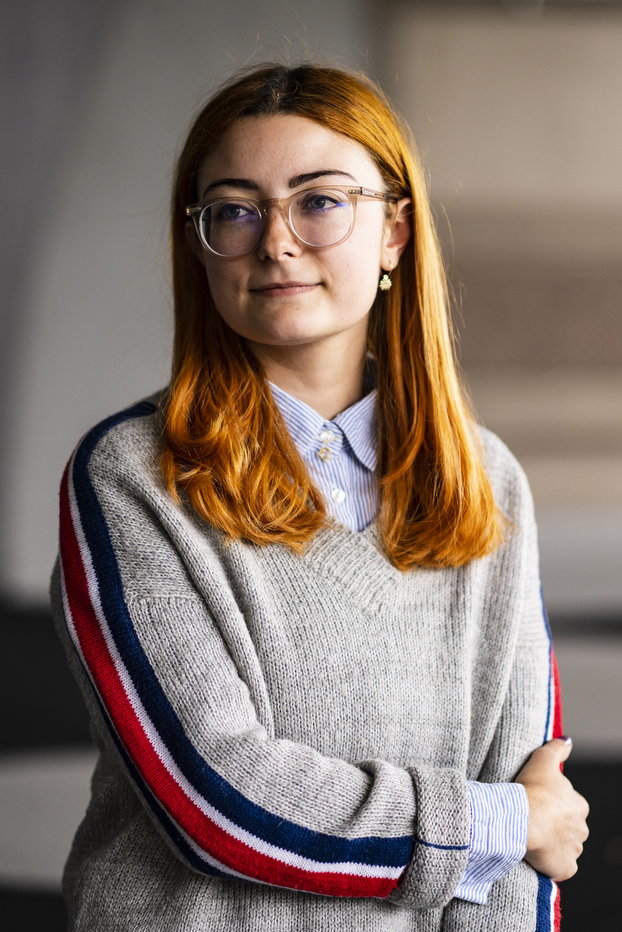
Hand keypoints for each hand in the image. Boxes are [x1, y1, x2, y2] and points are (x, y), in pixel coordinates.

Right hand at [515, 737, 588, 880]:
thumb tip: (567, 740)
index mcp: (579, 805)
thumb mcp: (542, 761)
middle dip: (556, 826)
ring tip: (533, 838)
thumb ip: (556, 749)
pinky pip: (560, 868)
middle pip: (569, 827)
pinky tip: (539, 857)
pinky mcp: (565, 868)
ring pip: (565, 847)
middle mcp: (581, 828)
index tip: (538, 802)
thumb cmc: (532, 790)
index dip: (553, 804)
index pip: (570, 805)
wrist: (522, 819)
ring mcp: (574, 850)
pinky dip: (552, 864)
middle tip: (534, 820)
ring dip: (554, 845)